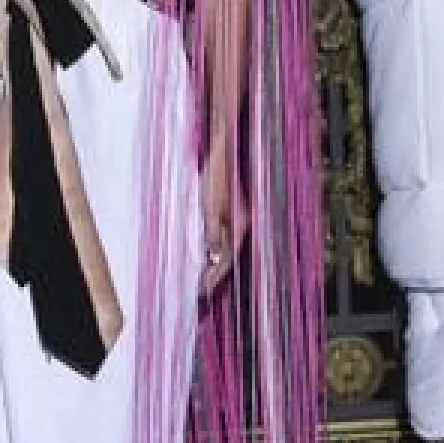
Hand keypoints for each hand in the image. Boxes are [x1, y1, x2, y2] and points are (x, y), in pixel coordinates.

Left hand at [199, 133, 247, 297]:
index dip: (216, 276)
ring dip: (215, 262)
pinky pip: (224, 235)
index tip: (204, 290)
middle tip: (202, 290)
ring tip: (203, 277)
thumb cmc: (217, 176)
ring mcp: (237, 217)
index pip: (227, 259)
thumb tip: (213, 256)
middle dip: (216, 273)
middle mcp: (241, 224)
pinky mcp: (230, 210)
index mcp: (239, 225)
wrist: (224, 152)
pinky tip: (206, 252)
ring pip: (227, 246)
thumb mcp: (210, 206)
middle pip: (229, 255)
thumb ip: (213, 232)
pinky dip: (215, 247)